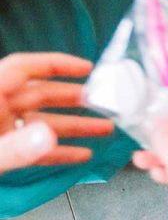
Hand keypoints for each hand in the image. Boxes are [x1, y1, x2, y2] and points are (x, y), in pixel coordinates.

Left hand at [0, 53, 113, 173]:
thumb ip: (16, 147)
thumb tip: (48, 137)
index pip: (23, 68)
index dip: (56, 65)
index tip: (86, 68)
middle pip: (39, 95)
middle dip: (74, 98)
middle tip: (102, 101)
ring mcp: (1, 131)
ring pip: (42, 122)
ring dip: (74, 126)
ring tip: (105, 129)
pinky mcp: (4, 152)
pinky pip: (35, 147)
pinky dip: (58, 151)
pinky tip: (82, 155)